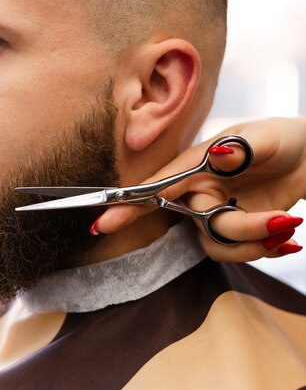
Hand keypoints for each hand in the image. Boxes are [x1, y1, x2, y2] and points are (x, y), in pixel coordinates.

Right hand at [94, 117, 305, 261]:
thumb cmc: (284, 138)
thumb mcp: (265, 136)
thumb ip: (242, 147)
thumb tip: (219, 154)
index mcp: (197, 165)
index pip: (157, 188)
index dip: (128, 207)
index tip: (102, 224)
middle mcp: (200, 192)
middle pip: (202, 225)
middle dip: (245, 229)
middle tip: (285, 220)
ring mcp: (216, 213)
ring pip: (219, 244)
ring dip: (258, 243)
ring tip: (290, 223)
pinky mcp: (235, 230)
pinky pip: (237, 253)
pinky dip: (267, 250)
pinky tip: (289, 239)